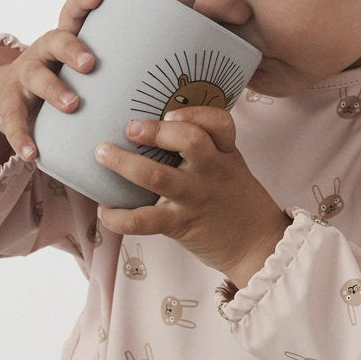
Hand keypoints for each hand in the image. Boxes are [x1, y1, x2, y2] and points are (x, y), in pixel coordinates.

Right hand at [0, 0, 104, 161]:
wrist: (5, 98)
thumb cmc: (55, 79)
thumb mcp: (72, 67)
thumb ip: (105, 64)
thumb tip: (147, 69)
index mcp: (60, 41)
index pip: (71, 15)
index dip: (82, 3)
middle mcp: (41, 54)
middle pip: (55, 42)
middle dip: (73, 49)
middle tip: (91, 64)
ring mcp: (22, 80)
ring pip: (37, 79)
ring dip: (55, 90)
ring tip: (72, 106)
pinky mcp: (9, 107)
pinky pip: (15, 122)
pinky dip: (23, 139)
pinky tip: (32, 154)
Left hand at [94, 107, 288, 287]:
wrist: (257, 247)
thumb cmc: (238, 204)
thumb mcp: (232, 169)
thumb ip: (209, 150)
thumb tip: (163, 127)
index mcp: (225, 155)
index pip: (220, 123)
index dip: (195, 113)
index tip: (171, 113)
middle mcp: (211, 172)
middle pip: (189, 141)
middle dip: (156, 131)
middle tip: (130, 128)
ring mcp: (195, 198)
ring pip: (157, 175)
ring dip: (125, 163)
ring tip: (103, 154)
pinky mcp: (180, 224)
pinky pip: (144, 220)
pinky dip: (119, 217)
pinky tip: (105, 210)